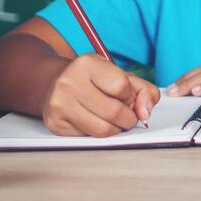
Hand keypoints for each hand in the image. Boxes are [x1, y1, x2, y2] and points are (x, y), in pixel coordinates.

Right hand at [41, 54, 158, 136]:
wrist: (57, 84)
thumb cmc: (95, 81)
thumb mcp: (122, 75)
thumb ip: (144, 91)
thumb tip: (145, 112)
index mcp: (87, 63)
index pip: (121, 86)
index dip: (130, 95)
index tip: (126, 96)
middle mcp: (69, 82)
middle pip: (114, 111)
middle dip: (128, 118)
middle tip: (127, 115)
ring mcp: (59, 104)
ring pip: (102, 129)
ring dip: (116, 129)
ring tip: (114, 120)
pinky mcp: (55, 123)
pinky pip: (89, 137)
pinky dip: (99, 133)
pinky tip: (95, 121)